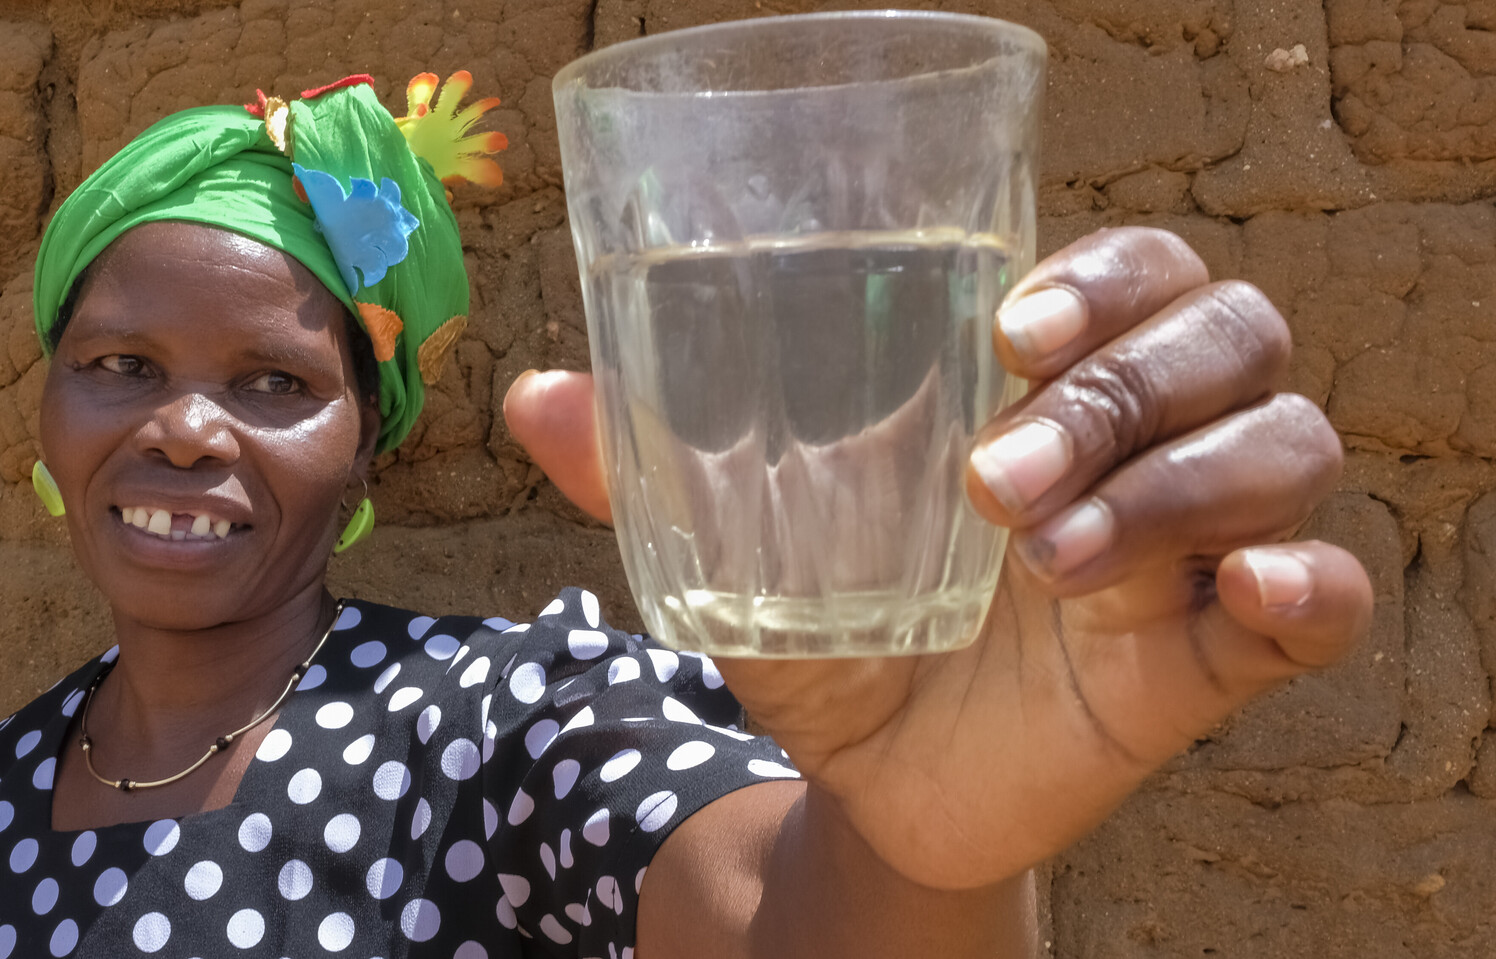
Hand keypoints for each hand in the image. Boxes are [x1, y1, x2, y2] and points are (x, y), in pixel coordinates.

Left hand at [504, 227, 1371, 890]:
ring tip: (1049, 565)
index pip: (1137, 272)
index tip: (1014, 327)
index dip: (1109, 273)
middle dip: (1125, 392)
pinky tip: (1240, 595)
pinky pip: (1327, 594)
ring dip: (1184, 484)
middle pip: (1230, 337)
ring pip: (1284, 444)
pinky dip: (1307, 583)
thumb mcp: (739, 557)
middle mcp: (1132, 447)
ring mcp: (1186, 548)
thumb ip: (646, 474)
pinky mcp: (1214, 654)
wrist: (869, 789)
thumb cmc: (825, 636)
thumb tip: (530, 397)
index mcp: (1035, 390)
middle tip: (997, 484)